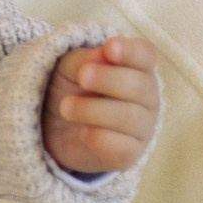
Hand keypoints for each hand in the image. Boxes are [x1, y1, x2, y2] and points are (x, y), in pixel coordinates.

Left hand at [44, 36, 160, 175]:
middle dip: (108, 79)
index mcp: (137, 69)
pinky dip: (101, 139)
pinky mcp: (128, 154)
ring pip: (129, 117)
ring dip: (94, 110)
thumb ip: (86, 60)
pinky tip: (83, 132)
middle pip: (140, 86)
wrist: (56, 127)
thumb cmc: (74, 88)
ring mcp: (141, 128)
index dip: (130, 51)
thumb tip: (101, 55)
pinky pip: (122, 149)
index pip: (145, 55)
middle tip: (82, 77)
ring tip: (66, 107)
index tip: (109, 48)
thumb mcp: (72, 67)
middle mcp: (146, 98)